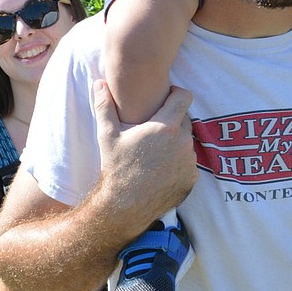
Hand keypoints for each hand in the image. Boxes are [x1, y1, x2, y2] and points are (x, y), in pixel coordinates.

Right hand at [93, 80, 197, 231]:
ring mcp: (190, 161)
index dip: (175, 93)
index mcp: (166, 127)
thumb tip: (99, 83)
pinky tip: (161, 168)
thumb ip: (105, 106)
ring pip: (187, 141)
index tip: (165, 98)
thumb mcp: (107, 136)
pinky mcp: (192, 177)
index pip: (184, 96)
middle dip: (172, 120)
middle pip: (185, 119)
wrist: (125, 207)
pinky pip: (189, 161)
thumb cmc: (115, 168)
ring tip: (155, 151)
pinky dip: (178, 161)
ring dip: (176, 142)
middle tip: (153, 129)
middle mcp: (183, 142)